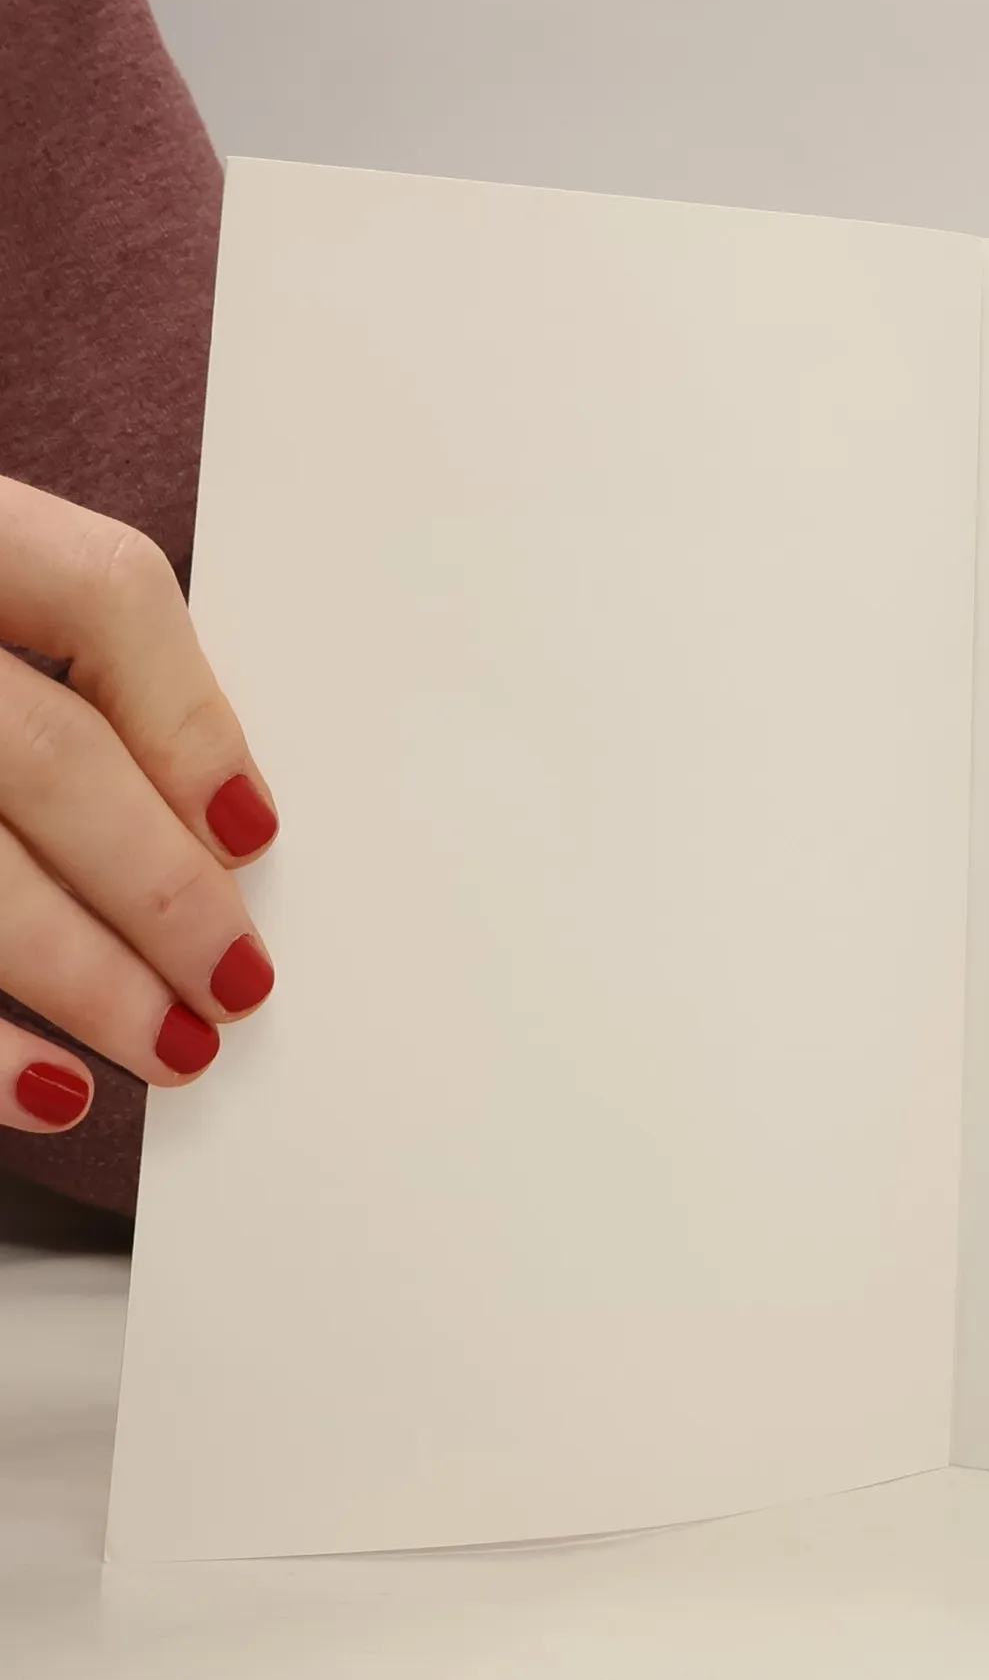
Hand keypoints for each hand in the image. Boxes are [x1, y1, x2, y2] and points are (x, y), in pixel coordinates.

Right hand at [0, 475, 276, 1133]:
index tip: (253, 832)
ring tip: (174, 1045)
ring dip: (83, 976)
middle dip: (162, 888)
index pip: (103, 590)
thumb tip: (219, 822)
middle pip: (45, 753)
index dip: (194, 720)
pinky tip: (47, 1089)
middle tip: (237, 981)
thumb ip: (60, 670)